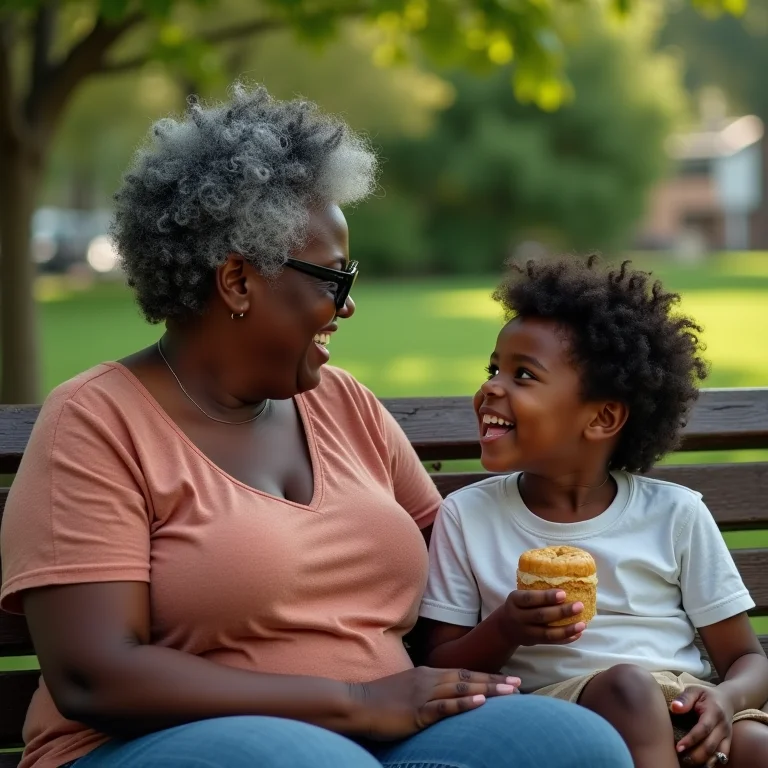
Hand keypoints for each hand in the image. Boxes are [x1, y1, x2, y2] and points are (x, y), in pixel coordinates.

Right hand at [349, 666, 519, 739]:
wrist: (356, 704)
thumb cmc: (380, 701)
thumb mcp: (407, 690)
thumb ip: (426, 692)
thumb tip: (444, 697)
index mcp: (427, 674)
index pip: (463, 673)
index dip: (487, 676)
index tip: (508, 680)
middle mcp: (429, 679)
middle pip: (468, 678)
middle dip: (495, 681)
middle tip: (519, 684)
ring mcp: (423, 694)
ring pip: (462, 689)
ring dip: (488, 689)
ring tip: (510, 692)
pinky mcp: (416, 711)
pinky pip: (444, 706)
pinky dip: (464, 703)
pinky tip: (480, 703)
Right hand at [500, 589, 585, 646]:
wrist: (504, 628)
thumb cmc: (517, 605)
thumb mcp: (518, 596)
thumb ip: (535, 593)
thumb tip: (564, 583)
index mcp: (515, 600)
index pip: (530, 598)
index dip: (546, 597)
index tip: (563, 594)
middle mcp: (519, 617)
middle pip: (541, 616)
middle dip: (562, 611)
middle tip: (579, 606)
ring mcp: (526, 632)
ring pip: (547, 633)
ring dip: (567, 629)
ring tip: (582, 624)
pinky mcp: (534, 642)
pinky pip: (551, 642)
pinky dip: (566, 638)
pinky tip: (577, 634)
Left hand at [671, 686, 733, 765]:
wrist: (727, 699)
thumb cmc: (706, 695)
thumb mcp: (694, 690)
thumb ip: (685, 699)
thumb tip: (674, 708)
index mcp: (714, 713)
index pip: (703, 729)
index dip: (691, 739)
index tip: (678, 747)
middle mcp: (723, 727)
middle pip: (711, 746)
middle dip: (695, 755)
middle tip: (680, 759)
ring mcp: (727, 736)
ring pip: (717, 754)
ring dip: (703, 761)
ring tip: (687, 763)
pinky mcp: (728, 742)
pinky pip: (723, 756)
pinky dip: (712, 762)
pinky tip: (700, 765)